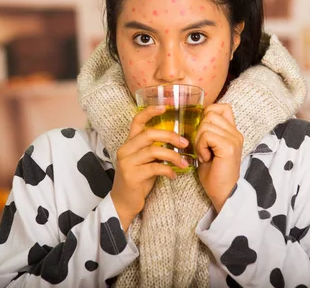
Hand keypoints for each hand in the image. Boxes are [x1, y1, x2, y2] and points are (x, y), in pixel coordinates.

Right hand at [110, 106, 189, 231]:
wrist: (123, 203)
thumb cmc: (138, 180)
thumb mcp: (145, 161)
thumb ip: (154, 149)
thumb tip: (177, 141)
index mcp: (129, 143)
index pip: (137, 121)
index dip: (150, 112)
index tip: (165, 106)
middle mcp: (126, 149)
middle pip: (149, 134)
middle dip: (170, 136)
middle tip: (185, 142)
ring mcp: (127, 162)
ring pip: (154, 151)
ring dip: (173, 156)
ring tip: (184, 163)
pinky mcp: (132, 176)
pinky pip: (155, 168)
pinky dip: (168, 170)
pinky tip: (174, 175)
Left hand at [195, 104, 243, 212]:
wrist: (223, 193)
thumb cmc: (214, 173)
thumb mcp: (209, 147)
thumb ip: (207, 132)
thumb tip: (195, 118)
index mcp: (232, 131)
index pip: (222, 107)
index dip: (208, 114)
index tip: (203, 132)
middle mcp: (236, 133)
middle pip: (210, 113)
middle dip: (200, 130)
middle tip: (203, 148)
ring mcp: (233, 139)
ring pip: (206, 124)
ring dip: (199, 140)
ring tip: (205, 154)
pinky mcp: (228, 147)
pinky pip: (207, 135)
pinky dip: (201, 146)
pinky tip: (206, 158)